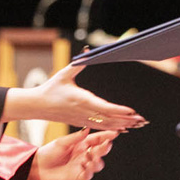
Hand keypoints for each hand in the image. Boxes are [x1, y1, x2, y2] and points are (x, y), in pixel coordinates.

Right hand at [5, 64, 148, 130]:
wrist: (36, 105)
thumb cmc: (50, 88)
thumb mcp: (65, 73)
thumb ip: (79, 63)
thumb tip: (88, 50)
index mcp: (82, 99)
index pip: (104, 107)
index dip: (119, 110)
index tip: (132, 111)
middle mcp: (84, 111)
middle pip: (109, 118)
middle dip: (127, 120)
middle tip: (143, 120)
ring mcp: (82, 119)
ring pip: (106, 125)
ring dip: (123, 125)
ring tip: (138, 125)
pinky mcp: (80, 123)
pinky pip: (99, 127)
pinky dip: (112, 129)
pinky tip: (123, 129)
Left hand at [28, 128, 117, 179]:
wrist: (38, 167)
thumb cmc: (49, 152)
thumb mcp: (62, 142)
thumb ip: (76, 137)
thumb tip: (88, 129)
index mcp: (82, 143)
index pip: (98, 139)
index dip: (107, 136)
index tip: (115, 132)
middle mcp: (85, 154)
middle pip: (101, 151)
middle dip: (105, 147)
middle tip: (106, 144)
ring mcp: (83, 166)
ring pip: (98, 164)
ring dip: (97, 160)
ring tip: (89, 156)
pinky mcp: (79, 176)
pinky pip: (89, 173)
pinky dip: (89, 169)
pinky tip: (84, 164)